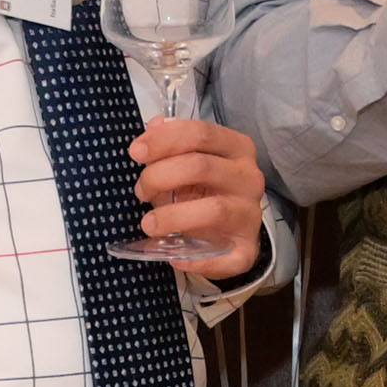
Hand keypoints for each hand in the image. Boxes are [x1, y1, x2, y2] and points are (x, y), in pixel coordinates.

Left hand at [129, 114, 267, 280]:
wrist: (232, 230)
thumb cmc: (206, 188)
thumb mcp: (190, 159)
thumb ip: (172, 142)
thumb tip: (153, 125)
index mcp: (236, 148)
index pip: (201, 133)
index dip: (164, 140)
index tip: (135, 152)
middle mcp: (249, 178)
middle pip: (201, 166)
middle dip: (159, 176)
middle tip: (140, 191)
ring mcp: (250, 215)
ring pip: (214, 209)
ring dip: (172, 216)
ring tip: (148, 223)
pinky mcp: (247, 250)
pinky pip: (225, 258)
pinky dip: (196, 261)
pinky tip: (173, 257)